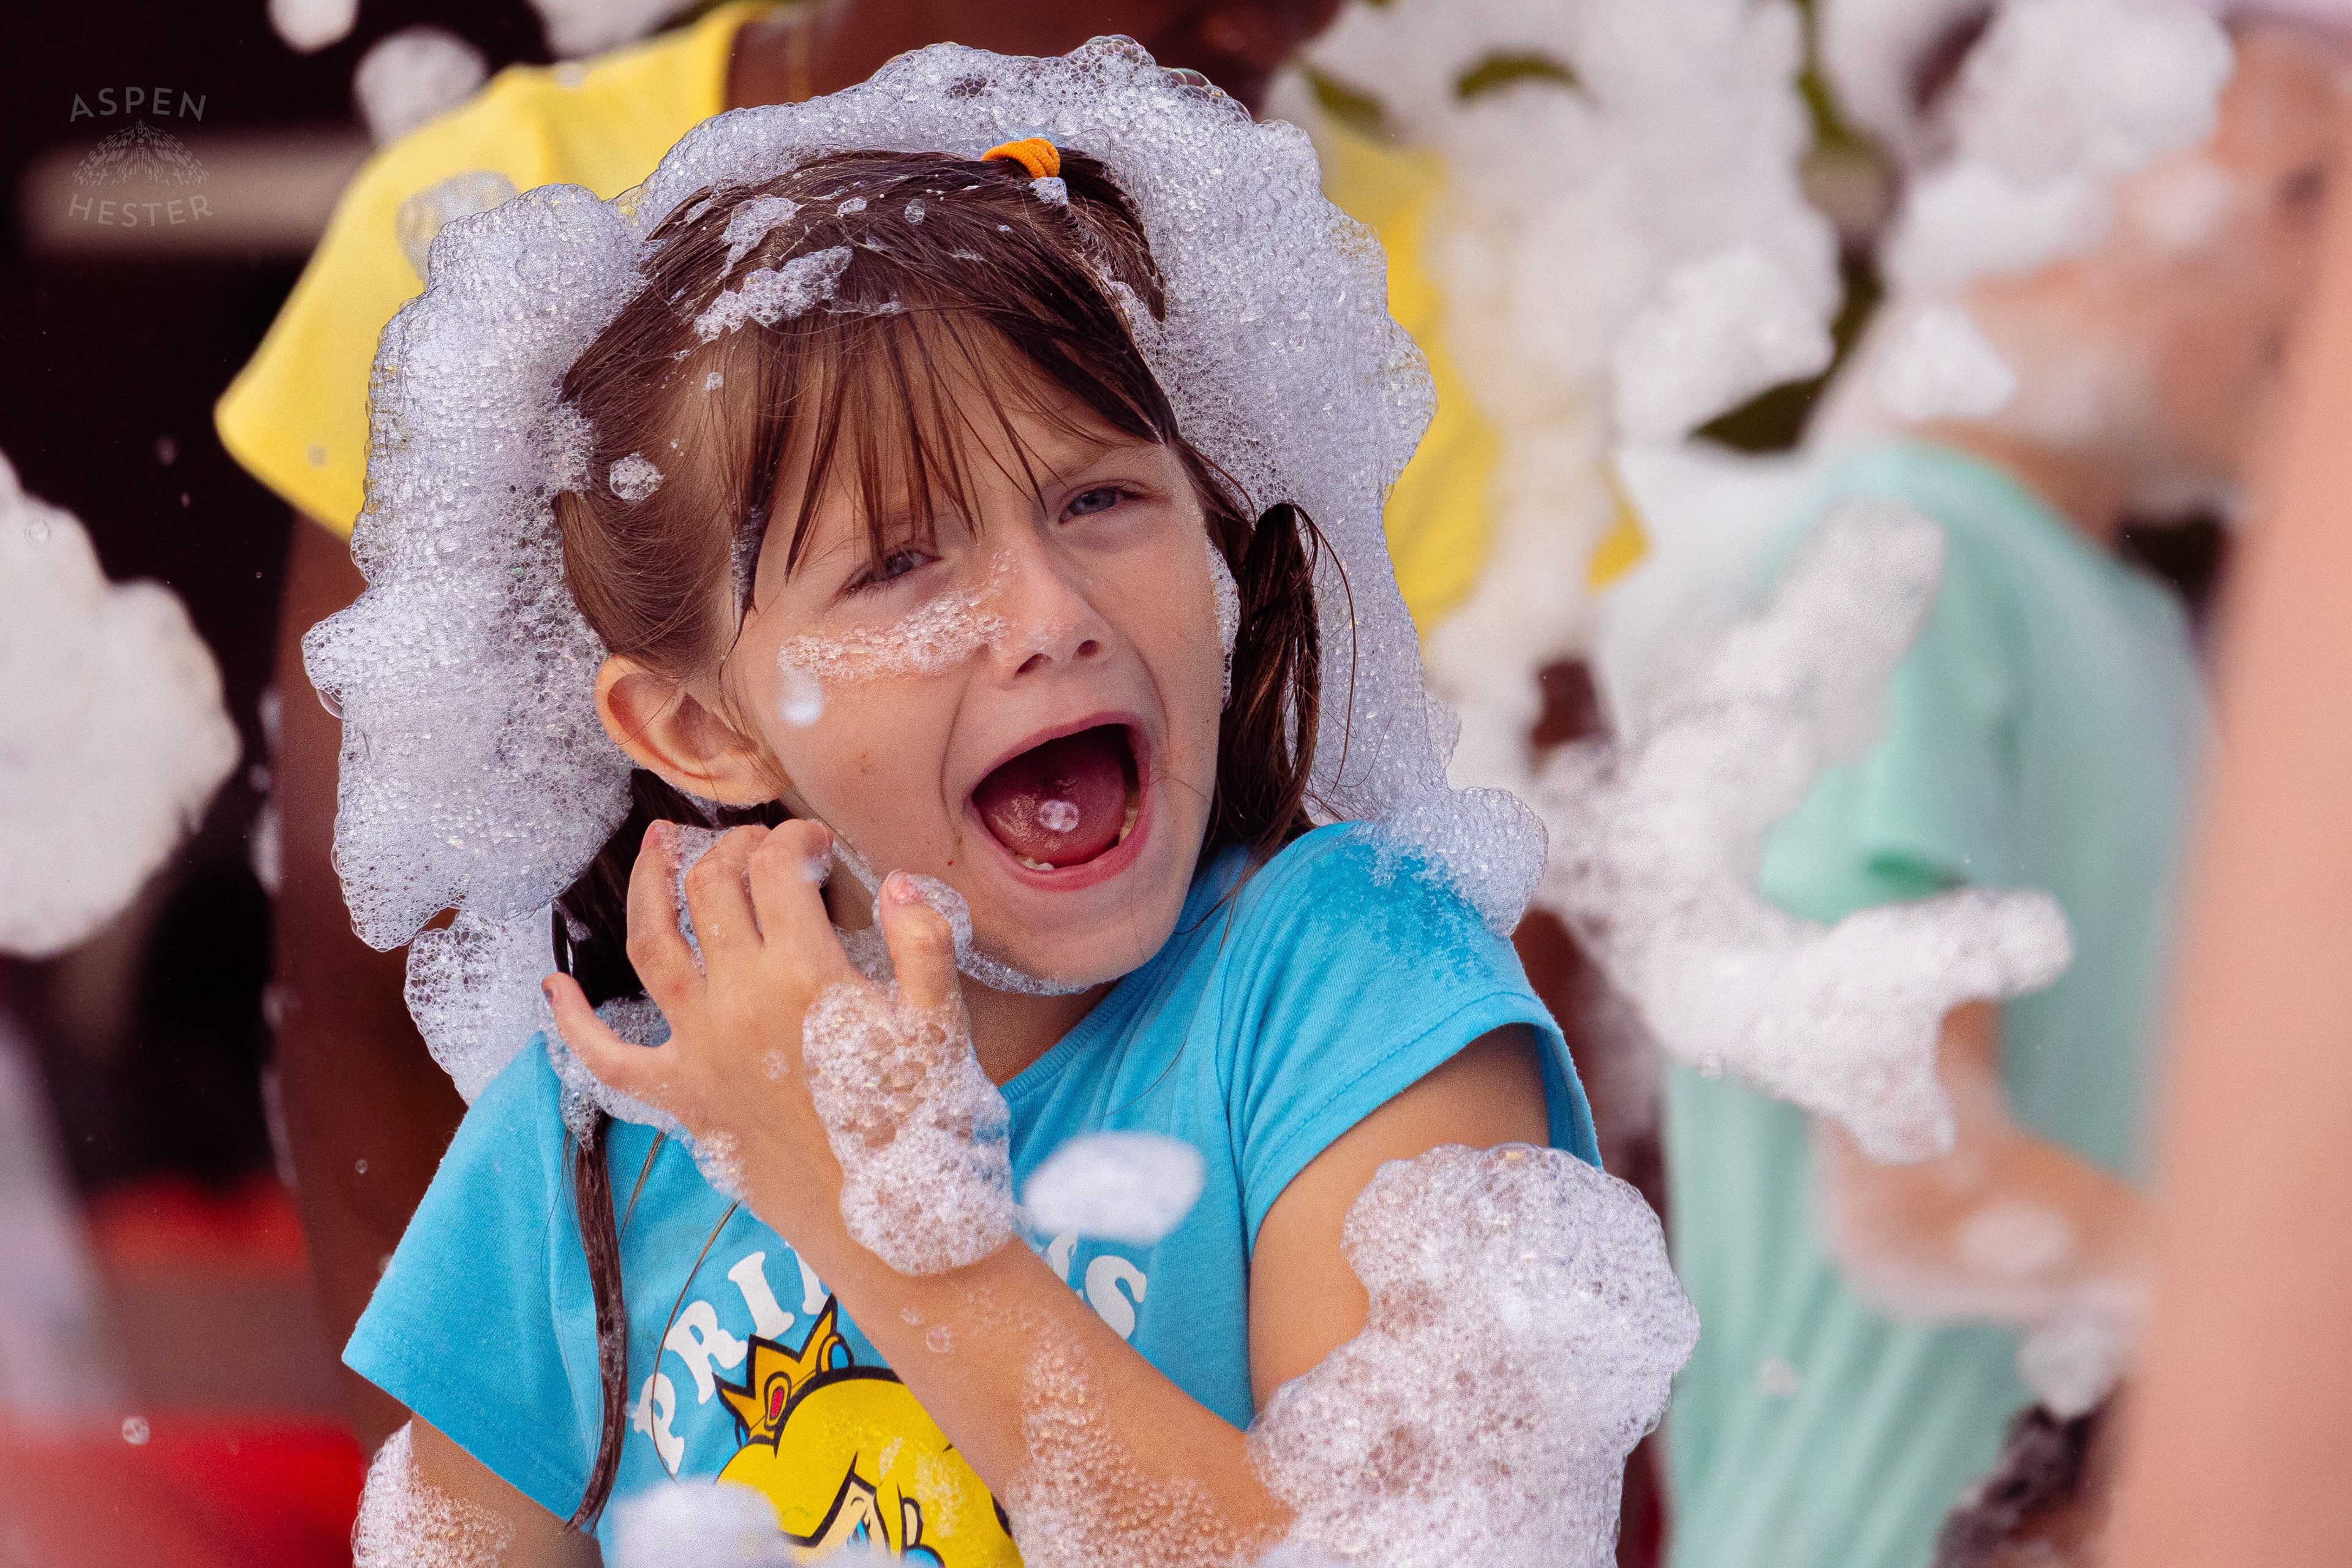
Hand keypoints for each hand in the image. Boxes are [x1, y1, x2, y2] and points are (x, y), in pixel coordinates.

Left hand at [543, 819, 964, 1253]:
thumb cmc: (927, 1129)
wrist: (892, 1231)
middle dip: (733, 849)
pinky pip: (607, 1059)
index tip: (819, 845)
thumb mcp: (944, 1028)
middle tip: (760, 844)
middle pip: (713, 890)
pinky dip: (572, 1023)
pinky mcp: (682, 1100)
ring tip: (656, 843)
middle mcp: (739, 1002)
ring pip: (652, 944)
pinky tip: (552, 988)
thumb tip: (901, 883)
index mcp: (807, 976)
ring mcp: (701, 1051)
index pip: (778, 868)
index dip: (796, 838)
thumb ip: (924, 944)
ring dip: (650, 885)